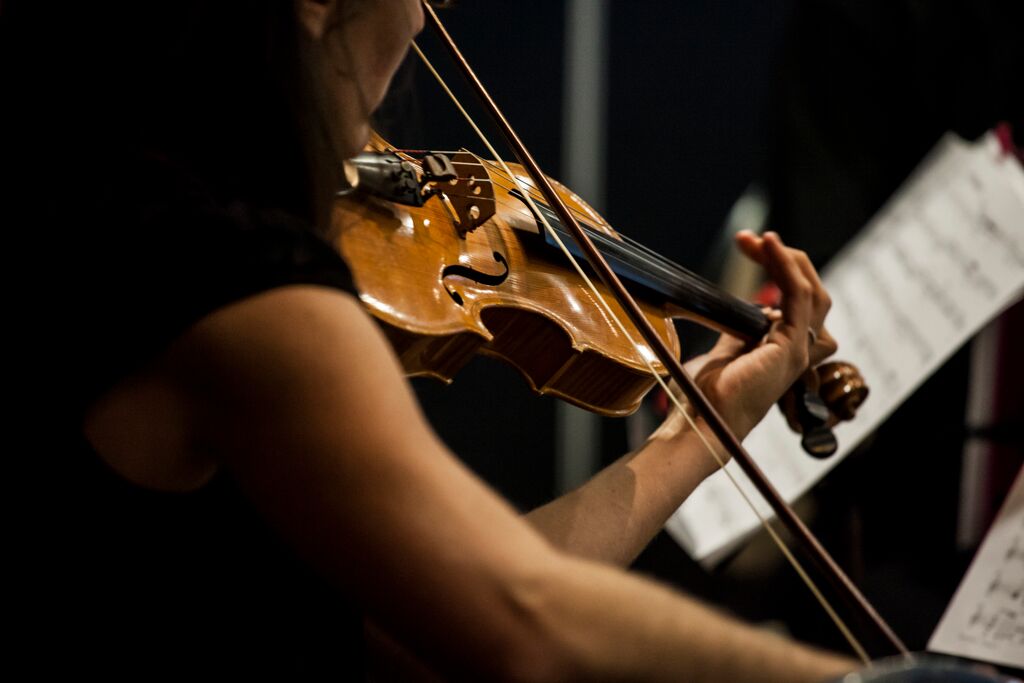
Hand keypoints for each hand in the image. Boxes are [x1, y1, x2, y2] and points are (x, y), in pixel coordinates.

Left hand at [653, 231, 836, 452]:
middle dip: (782, 258)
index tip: (747, 244)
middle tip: (748, 239)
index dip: (777, 266)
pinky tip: (769, 246)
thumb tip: (736, 308)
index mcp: (786, 348)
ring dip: (785, 258)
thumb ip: (740, 330)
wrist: (702, 420)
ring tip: (759, 239)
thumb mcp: (725, 351)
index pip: (797, 296)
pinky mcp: (792, 347)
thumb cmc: (707, 395)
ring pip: (811, 290)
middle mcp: (800, 348)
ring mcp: (800, 349)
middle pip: (810, 290)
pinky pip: (798, 295)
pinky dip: (784, 266)